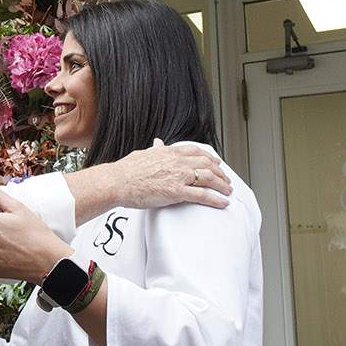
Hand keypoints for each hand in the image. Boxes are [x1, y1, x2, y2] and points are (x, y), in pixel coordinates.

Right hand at [101, 139, 232, 209]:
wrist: (117, 182)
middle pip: (207, 164)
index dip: (210, 157)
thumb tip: (157, 142)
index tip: (216, 163)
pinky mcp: (177, 192)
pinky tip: (223, 202)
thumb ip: (154, 149)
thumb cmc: (126, 170)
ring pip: (209, 178)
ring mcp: (179, 176)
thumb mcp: (143, 154)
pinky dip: (216, 199)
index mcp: (169, 152)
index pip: (196, 151)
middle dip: (220, 172)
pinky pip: (203, 195)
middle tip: (226, 180)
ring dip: (222, 185)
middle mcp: (177, 162)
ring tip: (228, 191)